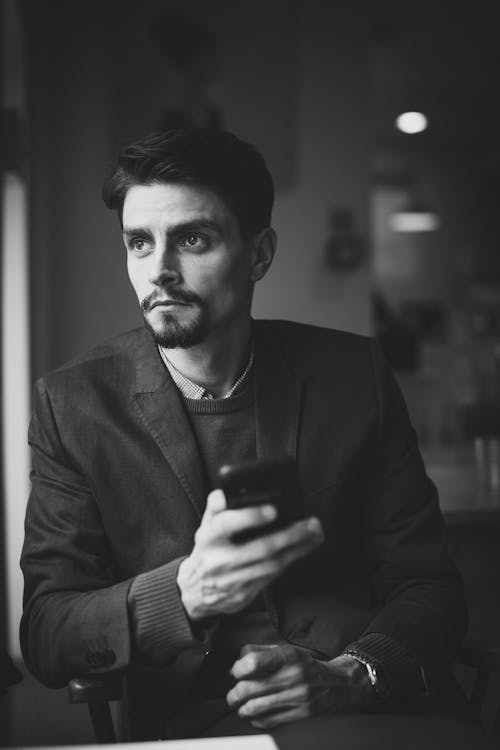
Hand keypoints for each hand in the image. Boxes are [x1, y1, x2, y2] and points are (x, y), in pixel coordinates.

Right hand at [177, 489, 323, 620]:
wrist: (195, 592)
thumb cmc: (207, 551)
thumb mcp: (204, 527)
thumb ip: (215, 508)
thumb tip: (224, 492)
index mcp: (207, 539)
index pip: (226, 524)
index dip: (249, 516)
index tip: (273, 509)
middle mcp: (219, 561)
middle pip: (260, 548)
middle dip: (289, 535)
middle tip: (311, 523)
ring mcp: (232, 581)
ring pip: (272, 565)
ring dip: (298, 549)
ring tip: (315, 534)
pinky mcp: (244, 595)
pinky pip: (272, 576)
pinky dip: (290, 561)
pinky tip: (304, 549)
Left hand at [226, 644, 374, 728]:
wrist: (338, 684)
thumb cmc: (306, 665)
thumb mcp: (286, 650)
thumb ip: (259, 651)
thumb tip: (235, 664)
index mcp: (287, 656)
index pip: (252, 663)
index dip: (237, 669)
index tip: (236, 672)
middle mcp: (292, 676)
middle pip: (248, 689)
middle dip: (234, 694)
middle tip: (233, 695)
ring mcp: (296, 697)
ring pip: (255, 708)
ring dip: (242, 709)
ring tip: (242, 706)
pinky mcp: (299, 714)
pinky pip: (267, 721)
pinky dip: (256, 719)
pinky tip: (257, 714)